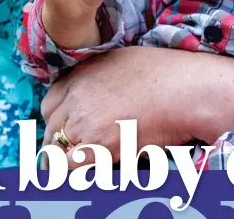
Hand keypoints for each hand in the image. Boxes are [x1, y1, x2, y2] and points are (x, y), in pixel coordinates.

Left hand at [41, 46, 233, 167]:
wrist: (184, 89)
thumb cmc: (164, 74)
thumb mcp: (121, 63)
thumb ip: (98, 79)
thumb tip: (93, 101)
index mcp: (81, 74)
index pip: (49, 103)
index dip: (58, 119)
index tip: (66, 129)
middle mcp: (76, 96)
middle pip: (50, 128)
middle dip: (61, 141)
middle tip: (78, 150)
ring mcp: (83, 120)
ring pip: (55, 150)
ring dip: (66, 159)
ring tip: (86, 163)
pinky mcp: (96, 144)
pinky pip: (67, 167)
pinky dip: (75, 171)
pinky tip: (93, 168)